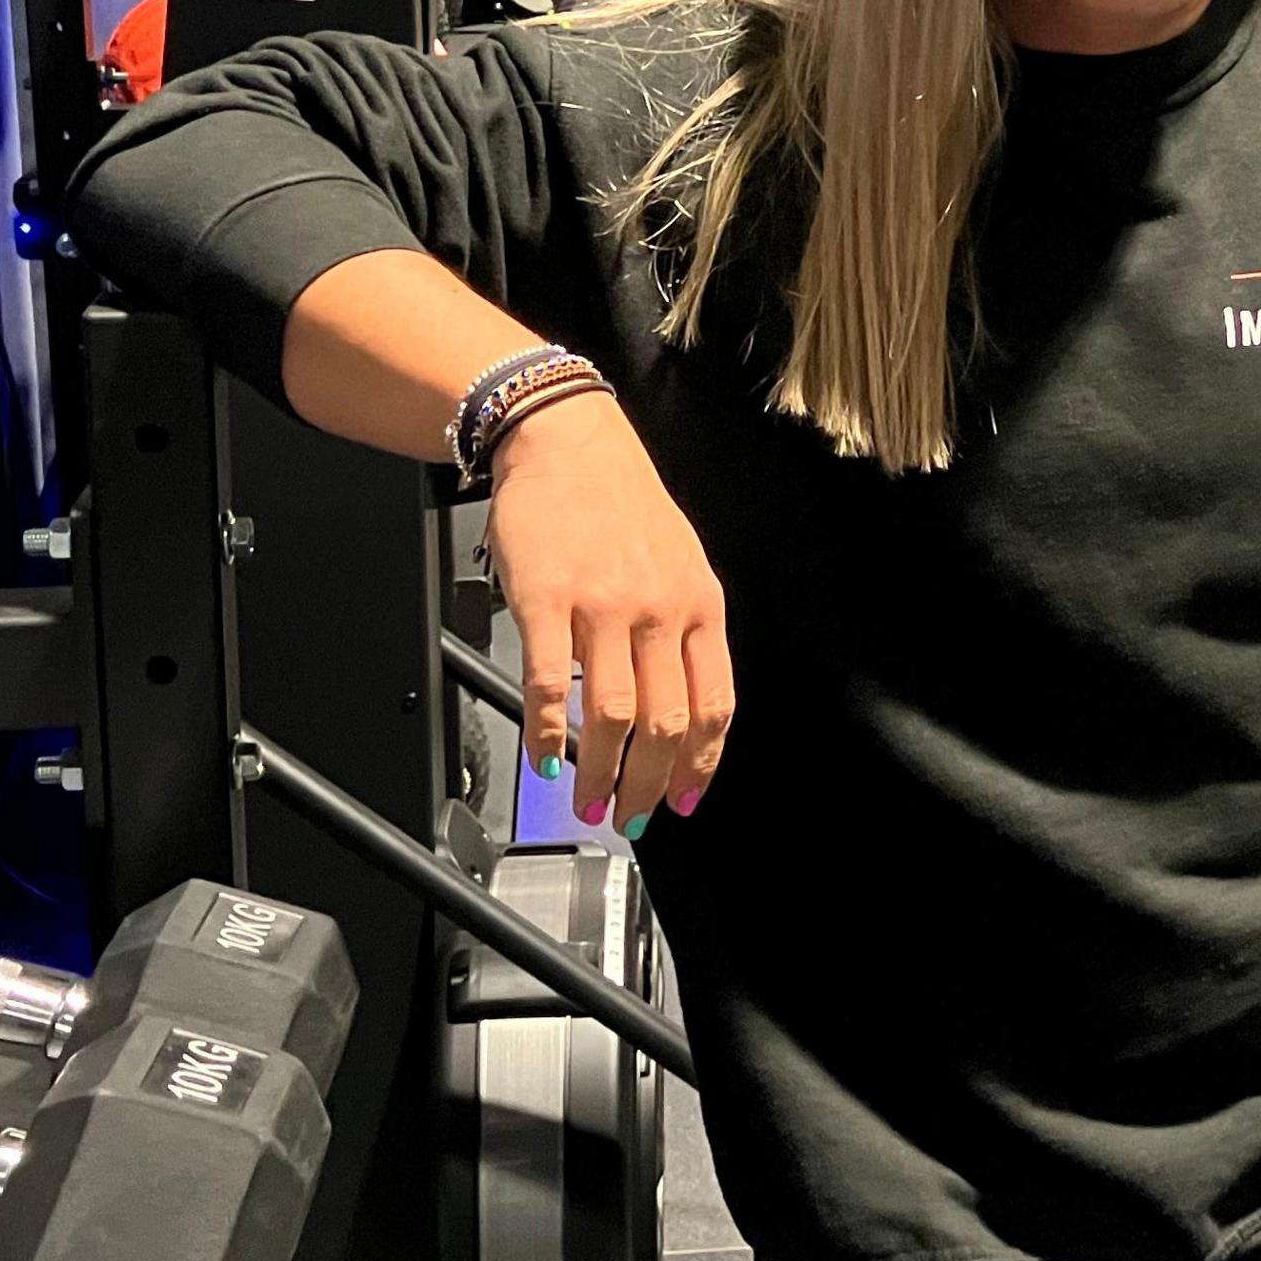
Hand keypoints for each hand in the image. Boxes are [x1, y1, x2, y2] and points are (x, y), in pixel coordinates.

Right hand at [482, 392, 732, 834]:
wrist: (567, 441)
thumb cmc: (620, 504)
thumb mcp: (680, 563)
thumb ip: (683, 631)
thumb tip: (680, 708)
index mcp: (700, 605)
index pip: (715, 703)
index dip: (700, 764)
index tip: (684, 800)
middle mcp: (659, 609)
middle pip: (666, 722)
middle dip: (649, 786)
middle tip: (630, 818)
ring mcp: (603, 605)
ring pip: (612, 715)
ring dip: (601, 774)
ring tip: (588, 802)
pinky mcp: (547, 600)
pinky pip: (551, 684)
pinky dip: (548, 734)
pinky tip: (545, 759)